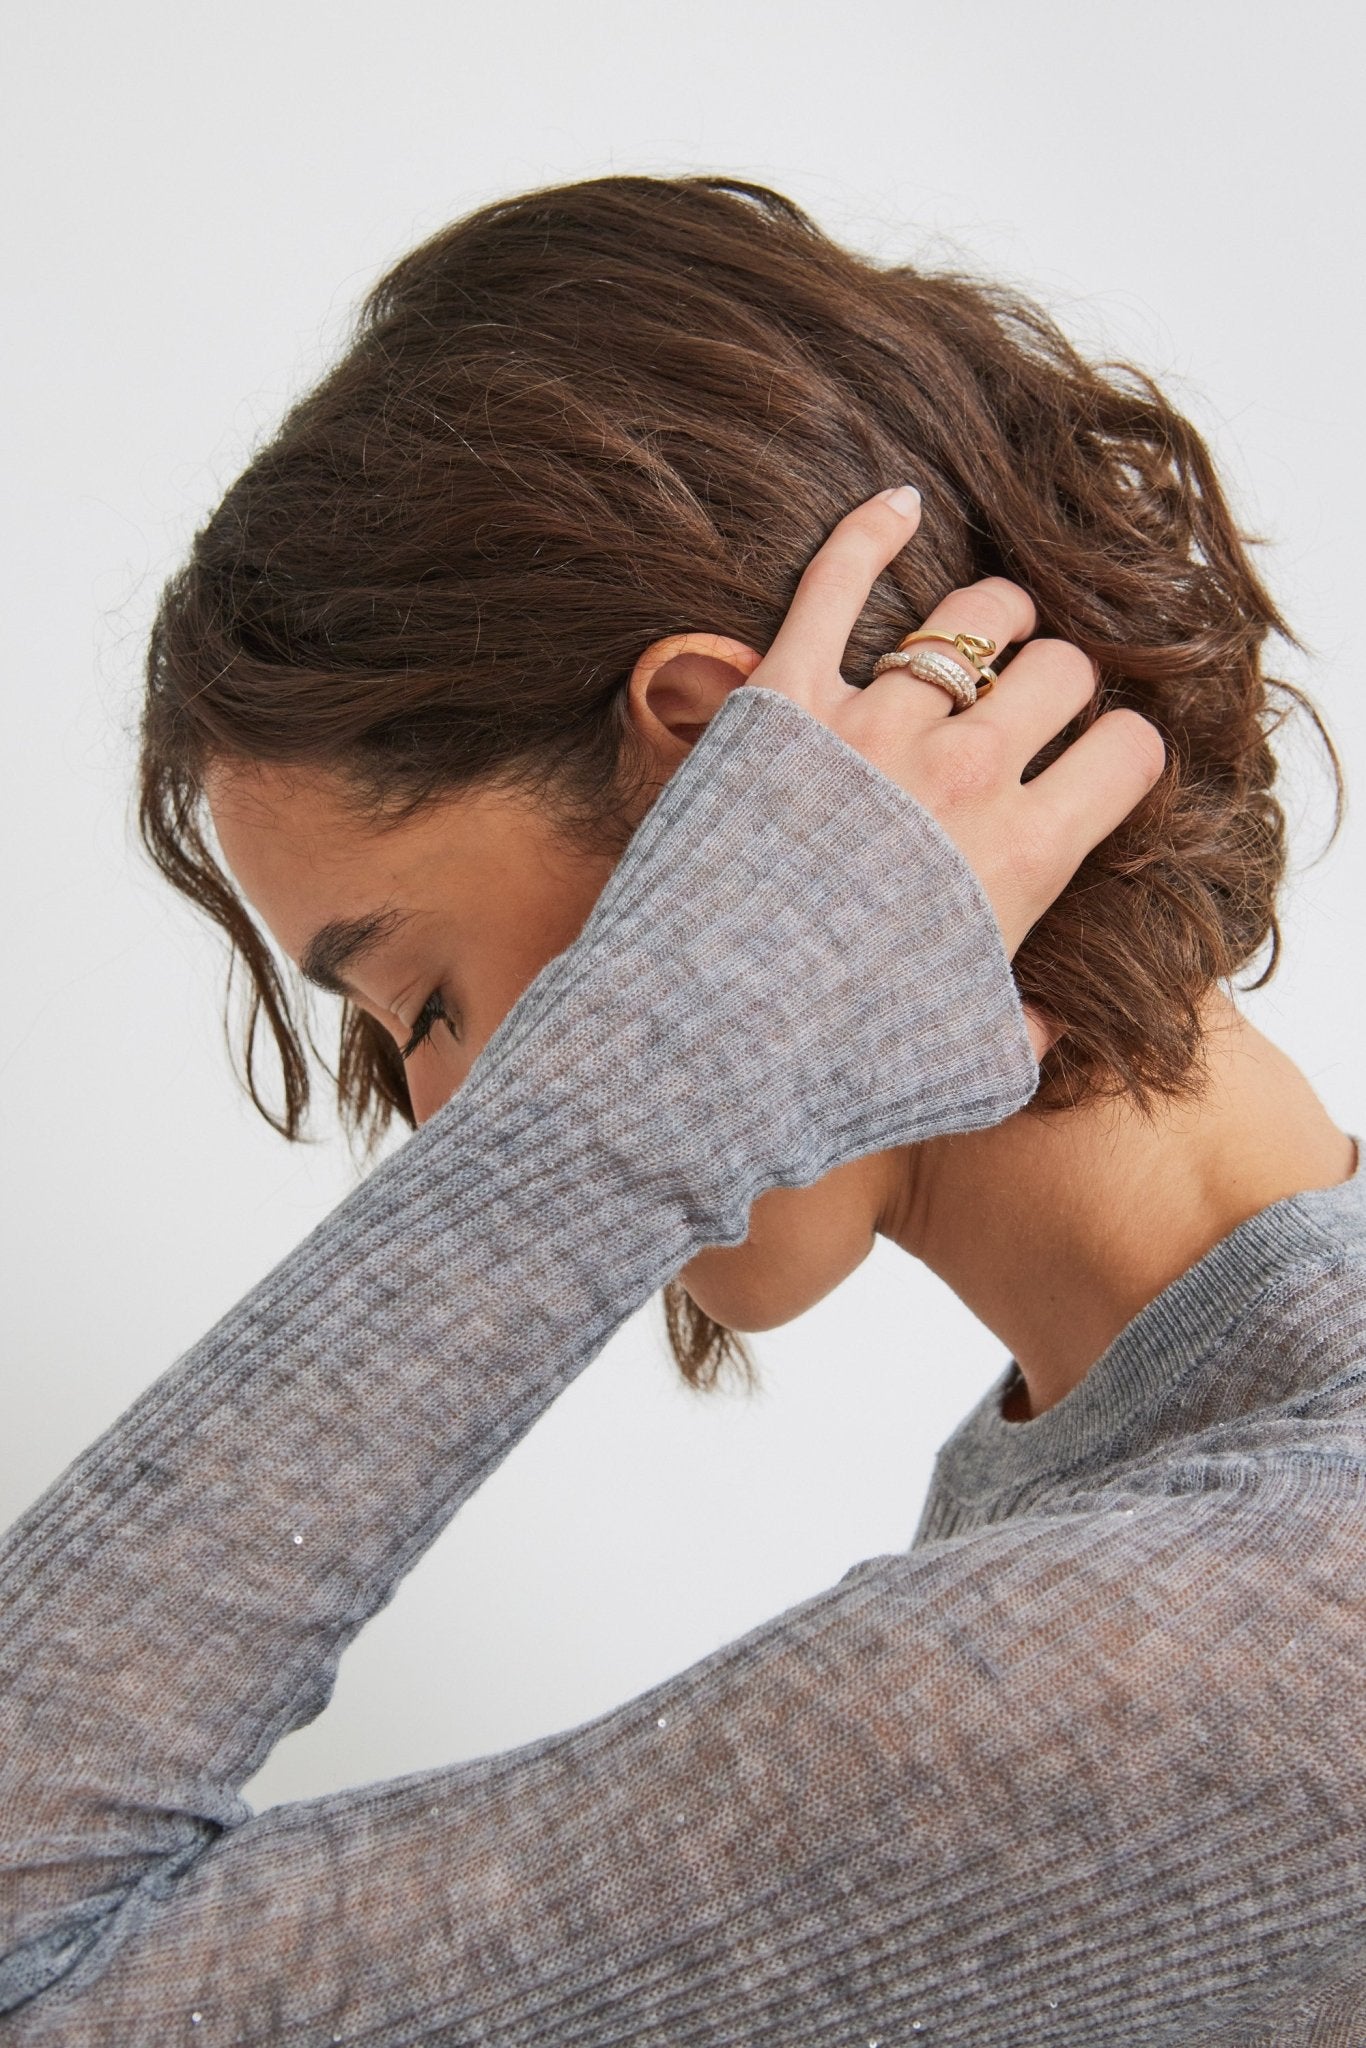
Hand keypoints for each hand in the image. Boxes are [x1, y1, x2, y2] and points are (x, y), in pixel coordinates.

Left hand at [747, 488, 1167, 1062]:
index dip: (1121, 756)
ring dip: (990, 624)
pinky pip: (835, 584)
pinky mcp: (780, 701)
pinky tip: (898, 502)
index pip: (1129, 752)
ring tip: (983, 640)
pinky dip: (869, 532)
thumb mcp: (966, 1069)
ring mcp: (871, 728)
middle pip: (1059, 671)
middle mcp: (963, 774)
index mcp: (1026, 855)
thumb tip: (1050, 1020)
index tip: (1097, 769)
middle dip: (1059, 685)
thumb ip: (1026, 1030)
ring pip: (971, 620)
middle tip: (1029, 712)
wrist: (704, 1046)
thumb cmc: (837, 1068)